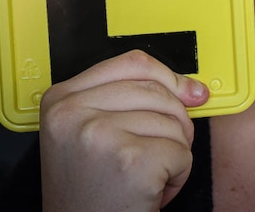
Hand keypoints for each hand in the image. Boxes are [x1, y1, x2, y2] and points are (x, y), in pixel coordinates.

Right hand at [39, 50, 208, 211]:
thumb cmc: (91, 192)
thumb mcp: (95, 134)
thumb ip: (135, 100)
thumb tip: (194, 89)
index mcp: (61, 99)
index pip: (132, 62)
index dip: (169, 76)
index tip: (189, 91)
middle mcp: (73, 112)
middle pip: (158, 91)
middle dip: (173, 124)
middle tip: (153, 155)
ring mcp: (100, 135)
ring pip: (174, 122)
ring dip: (173, 153)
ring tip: (144, 176)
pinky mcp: (130, 161)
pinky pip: (182, 153)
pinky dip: (178, 176)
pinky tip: (150, 190)